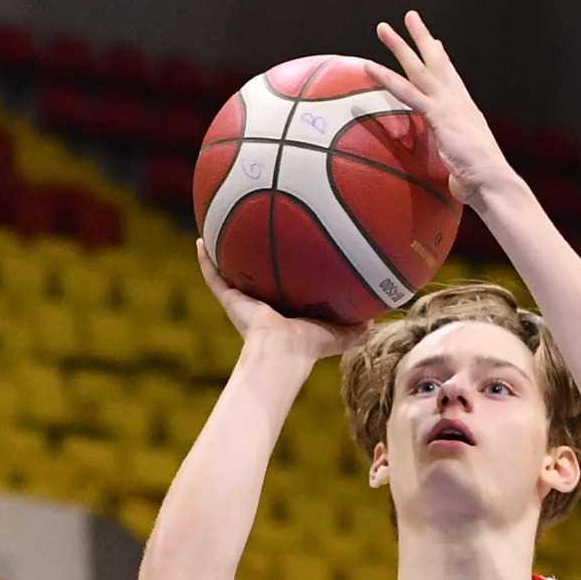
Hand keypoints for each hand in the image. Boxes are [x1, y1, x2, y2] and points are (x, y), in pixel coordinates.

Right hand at [196, 239, 363, 362]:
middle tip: (253, 231)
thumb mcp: (341, 333)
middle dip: (253, 258)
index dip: (285, 271)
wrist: (283, 352)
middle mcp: (262, 303)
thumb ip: (358, 326)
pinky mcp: (230, 299)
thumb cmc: (311, 345)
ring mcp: (243, 301)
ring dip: (223, 253)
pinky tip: (200, 239)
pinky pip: (213, 275)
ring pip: (229, 272)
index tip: (286, 251)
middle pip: (255, 275)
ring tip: (219, 227)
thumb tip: (379, 317)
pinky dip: (205, 260)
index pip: (284, 286)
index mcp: (284, 310)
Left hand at [365, 10, 512, 209]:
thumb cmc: (480, 184)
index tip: (434, 43)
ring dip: (399, 46)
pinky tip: (370, 67)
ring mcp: (449, 105)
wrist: (492, 182)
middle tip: (409, 17)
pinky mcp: (439, 115)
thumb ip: (456, 166)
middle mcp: (459, 101)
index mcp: (466, 111)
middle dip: (422, 39)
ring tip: (382, 28)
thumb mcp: (465, 168)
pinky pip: (407, 92)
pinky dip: (387, 79)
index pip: (451, 78)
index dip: (442, 59)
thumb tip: (458, 182)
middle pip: (437, 62)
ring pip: (419, 69)